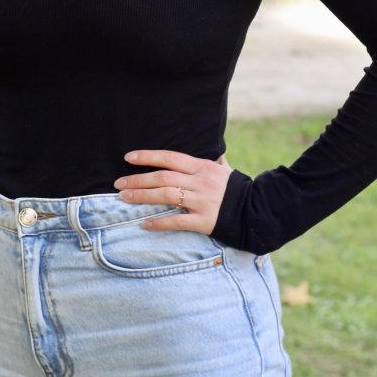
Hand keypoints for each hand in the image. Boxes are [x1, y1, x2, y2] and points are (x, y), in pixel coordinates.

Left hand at [113, 149, 233, 235]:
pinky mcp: (204, 221)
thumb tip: (217, 151)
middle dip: (138, 179)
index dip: (148, 156)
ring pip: (166, 196)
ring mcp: (201, 201)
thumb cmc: (239, 190)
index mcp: (202, 167)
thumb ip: (217, 161)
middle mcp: (199, 182)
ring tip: (124, 198)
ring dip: (142, 196)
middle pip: (162, 177)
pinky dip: (159, 223)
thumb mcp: (226, 171)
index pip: (170, 157)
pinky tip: (145, 224)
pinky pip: (177, 221)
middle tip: (118, 183)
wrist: (257, 212)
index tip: (128, 158)